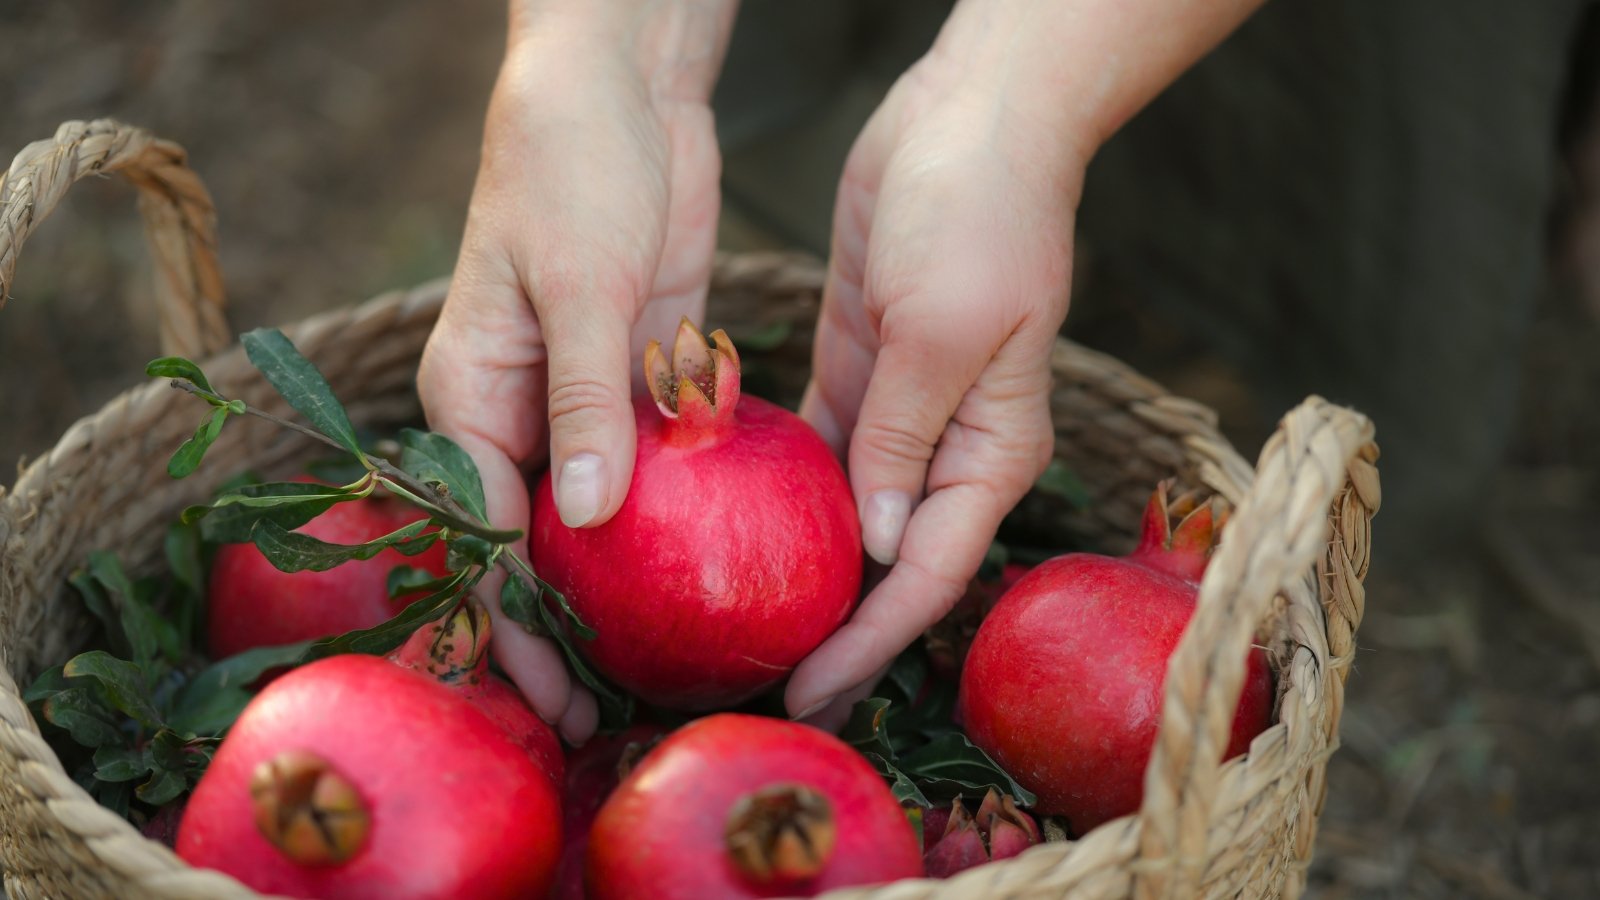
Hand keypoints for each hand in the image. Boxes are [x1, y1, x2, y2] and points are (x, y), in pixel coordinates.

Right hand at [418, 0, 734, 742]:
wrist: (621, 84)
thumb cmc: (573, 165)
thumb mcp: (579, 281)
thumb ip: (583, 398)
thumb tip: (582, 515)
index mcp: (471, 390)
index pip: (486, 531)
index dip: (516, 620)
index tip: (557, 695)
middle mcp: (518, 406)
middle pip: (534, 541)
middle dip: (561, 627)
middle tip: (603, 712)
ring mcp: (581, 393)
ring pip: (594, 514)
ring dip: (618, 586)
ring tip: (655, 665)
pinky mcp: (638, 372)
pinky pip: (650, 461)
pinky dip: (671, 513)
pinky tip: (703, 567)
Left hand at [782, 52, 1078, 719]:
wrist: (973, 117)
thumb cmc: (978, 215)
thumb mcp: (941, 328)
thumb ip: (905, 436)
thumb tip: (881, 541)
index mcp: (993, 449)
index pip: (931, 572)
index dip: (871, 640)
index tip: (808, 689)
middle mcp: (951, 444)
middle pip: (890, 561)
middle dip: (836, 626)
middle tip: (768, 687)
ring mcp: (902, 409)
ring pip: (848, 515)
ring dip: (801, 567)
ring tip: (739, 626)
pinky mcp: (859, 369)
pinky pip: (815, 451)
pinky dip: (777, 489)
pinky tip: (724, 526)